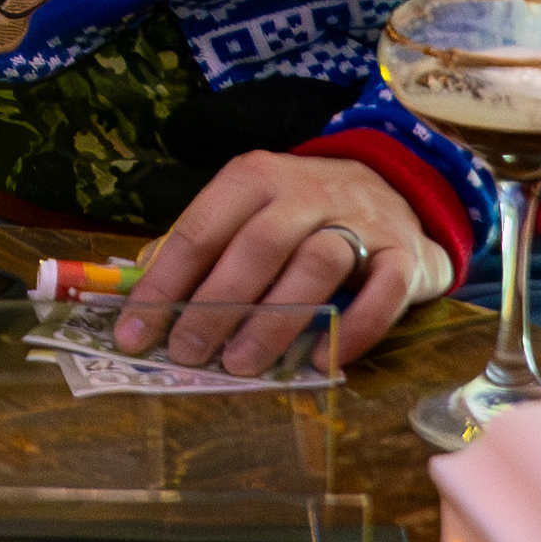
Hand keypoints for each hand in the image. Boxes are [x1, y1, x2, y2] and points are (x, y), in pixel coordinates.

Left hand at [108, 150, 453, 375]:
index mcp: (255, 177)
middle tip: (187, 353)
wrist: (399, 191)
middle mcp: (307, 191)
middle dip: (216, 304)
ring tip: (242, 364)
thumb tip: (137, 291)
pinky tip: (320, 362)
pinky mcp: (406, 254)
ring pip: (317, 265)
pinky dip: (353, 330)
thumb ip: (201, 246)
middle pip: (257, 245)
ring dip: (276, 320)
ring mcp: (362, 220)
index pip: (201, 228)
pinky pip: (384, 293)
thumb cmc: (303, 213)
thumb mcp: (248, 211)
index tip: (133, 334)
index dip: (164, 283)